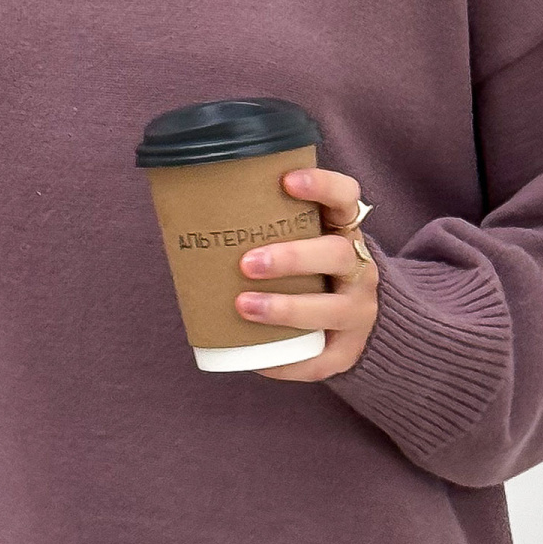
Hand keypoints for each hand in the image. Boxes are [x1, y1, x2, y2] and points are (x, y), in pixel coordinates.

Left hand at [236, 167, 379, 383]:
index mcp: (343, 232)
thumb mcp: (297, 242)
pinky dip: (291, 362)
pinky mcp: (349, 349)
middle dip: (292, 257)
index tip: (286, 181)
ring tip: (244, 306)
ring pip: (333, 308)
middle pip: (336, 254)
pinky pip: (324, 358)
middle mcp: (359, 268)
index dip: (323, 186)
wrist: (347, 322)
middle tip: (246, 262)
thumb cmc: (303, 272)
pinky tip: (261, 361)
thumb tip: (183, 212)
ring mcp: (358, 310)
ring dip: (286, 308)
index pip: (345, 197)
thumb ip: (262, 226)